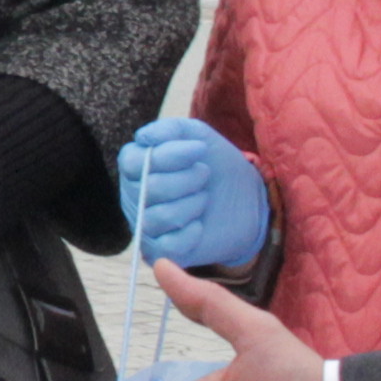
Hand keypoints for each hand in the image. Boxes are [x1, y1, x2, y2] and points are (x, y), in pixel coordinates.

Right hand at [117, 116, 270, 272]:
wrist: (246, 198)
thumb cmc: (215, 164)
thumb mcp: (197, 135)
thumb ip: (169, 129)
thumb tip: (143, 137)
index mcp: (137, 167)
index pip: (133, 161)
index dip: (167, 155)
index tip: (199, 150)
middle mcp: (136, 197)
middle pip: (149, 189)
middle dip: (186, 179)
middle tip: (205, 174)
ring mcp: (147, 225)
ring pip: (158, 218)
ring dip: (191, 205)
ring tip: (204, 197)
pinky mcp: (163, 251)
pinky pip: (166, 247)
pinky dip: (189, 234)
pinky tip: (200, 224)